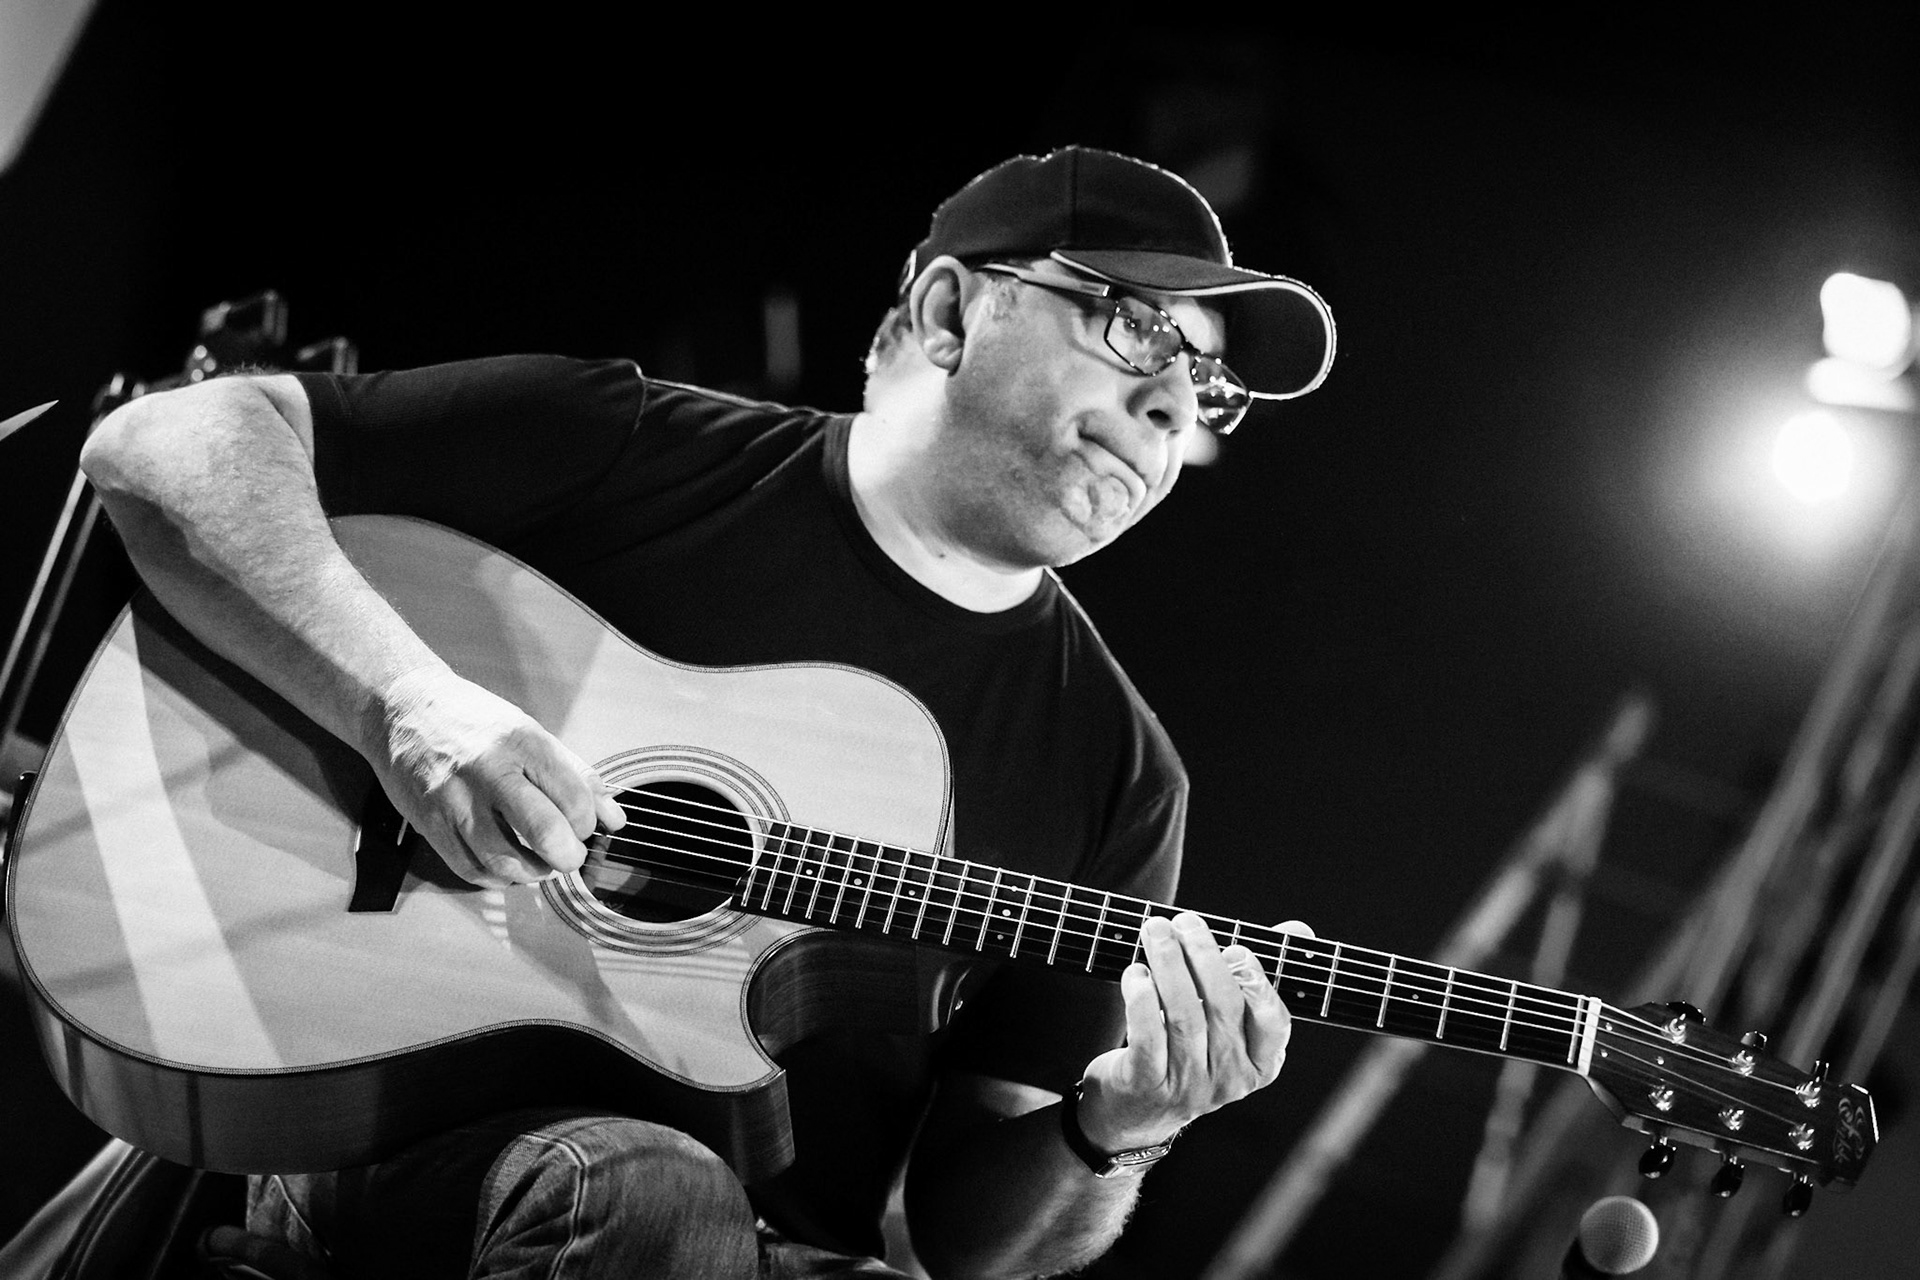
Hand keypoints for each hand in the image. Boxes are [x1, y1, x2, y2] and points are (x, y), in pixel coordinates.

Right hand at [367, 665, 625, 887]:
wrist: (403, 710)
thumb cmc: (474, 722)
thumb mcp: (533, 734)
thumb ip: (578, 776)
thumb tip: (614, 820)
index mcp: (522, 744)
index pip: (573, 800)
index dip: (588, 826)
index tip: (584, 828)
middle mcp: (488, 772)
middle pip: (543, 832)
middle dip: (568, 857)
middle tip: (569, 855)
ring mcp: (454, 801)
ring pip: (504, 861)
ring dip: (534, 873)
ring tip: (541, 863)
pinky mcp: (430, 825)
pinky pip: (470, 870)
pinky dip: (498, 878)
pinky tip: (508, 866)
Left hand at [1077, 912, 1312, 1150]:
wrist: (1136, 1111)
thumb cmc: (1189, 1051)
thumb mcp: (1228, 1024)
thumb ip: (1261, 974)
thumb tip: (1299, 929)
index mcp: (1259, 1064)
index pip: (1273, 1023)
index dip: (1257, 982)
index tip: (1236, 948)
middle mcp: (1228, 1079)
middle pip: (1222, 1007)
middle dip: (1204, 956)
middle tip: (1184, 921)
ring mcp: (1187, 1085)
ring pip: (1184, 1015)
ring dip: (1169, 964)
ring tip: (1155, 931)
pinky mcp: (1146, 1084)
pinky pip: (1147, 1035)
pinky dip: (1141, 998)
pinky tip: (1135, 973)